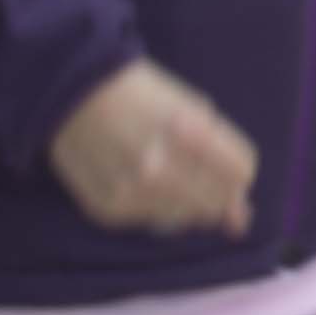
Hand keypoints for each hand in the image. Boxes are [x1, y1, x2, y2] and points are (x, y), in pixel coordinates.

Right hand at [46, 58, 260, 236]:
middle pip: (217, 200)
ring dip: (185, 198)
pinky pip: (152, 221)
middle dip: (215, 187)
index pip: (240, 172)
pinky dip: (154, 204)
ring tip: (164, 169)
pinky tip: (139, 179)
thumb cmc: (143, 94)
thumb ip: (224, 160)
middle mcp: (160, 168)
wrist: (74, 92)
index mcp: (189, 131)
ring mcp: (131, 193)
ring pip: (186, 216)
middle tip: (192, 166)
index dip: (237, 168)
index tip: (223, 160)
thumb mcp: (192, 108)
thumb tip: (241, 222)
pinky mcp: (108, 211)